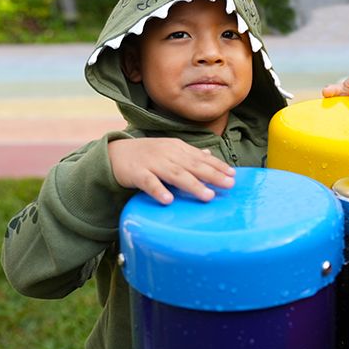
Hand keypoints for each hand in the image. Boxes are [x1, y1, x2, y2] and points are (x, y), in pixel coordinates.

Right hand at [108, 138, 234, 203]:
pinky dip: (159, 191)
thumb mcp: (170, 150)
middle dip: (212, 175)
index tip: (233, 175)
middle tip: (229, 185)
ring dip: (193, 185)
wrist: (115, 153)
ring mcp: (152, 163)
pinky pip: (149, 183)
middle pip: (193, 166)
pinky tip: (168, 200)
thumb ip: (189, 154)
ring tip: (208, 196)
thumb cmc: (148, 154)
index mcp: (177, 148)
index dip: (218, 166)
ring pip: (175, 175)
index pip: (201, 157)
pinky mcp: (136, 174)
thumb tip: (209, 154)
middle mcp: (167, 154)